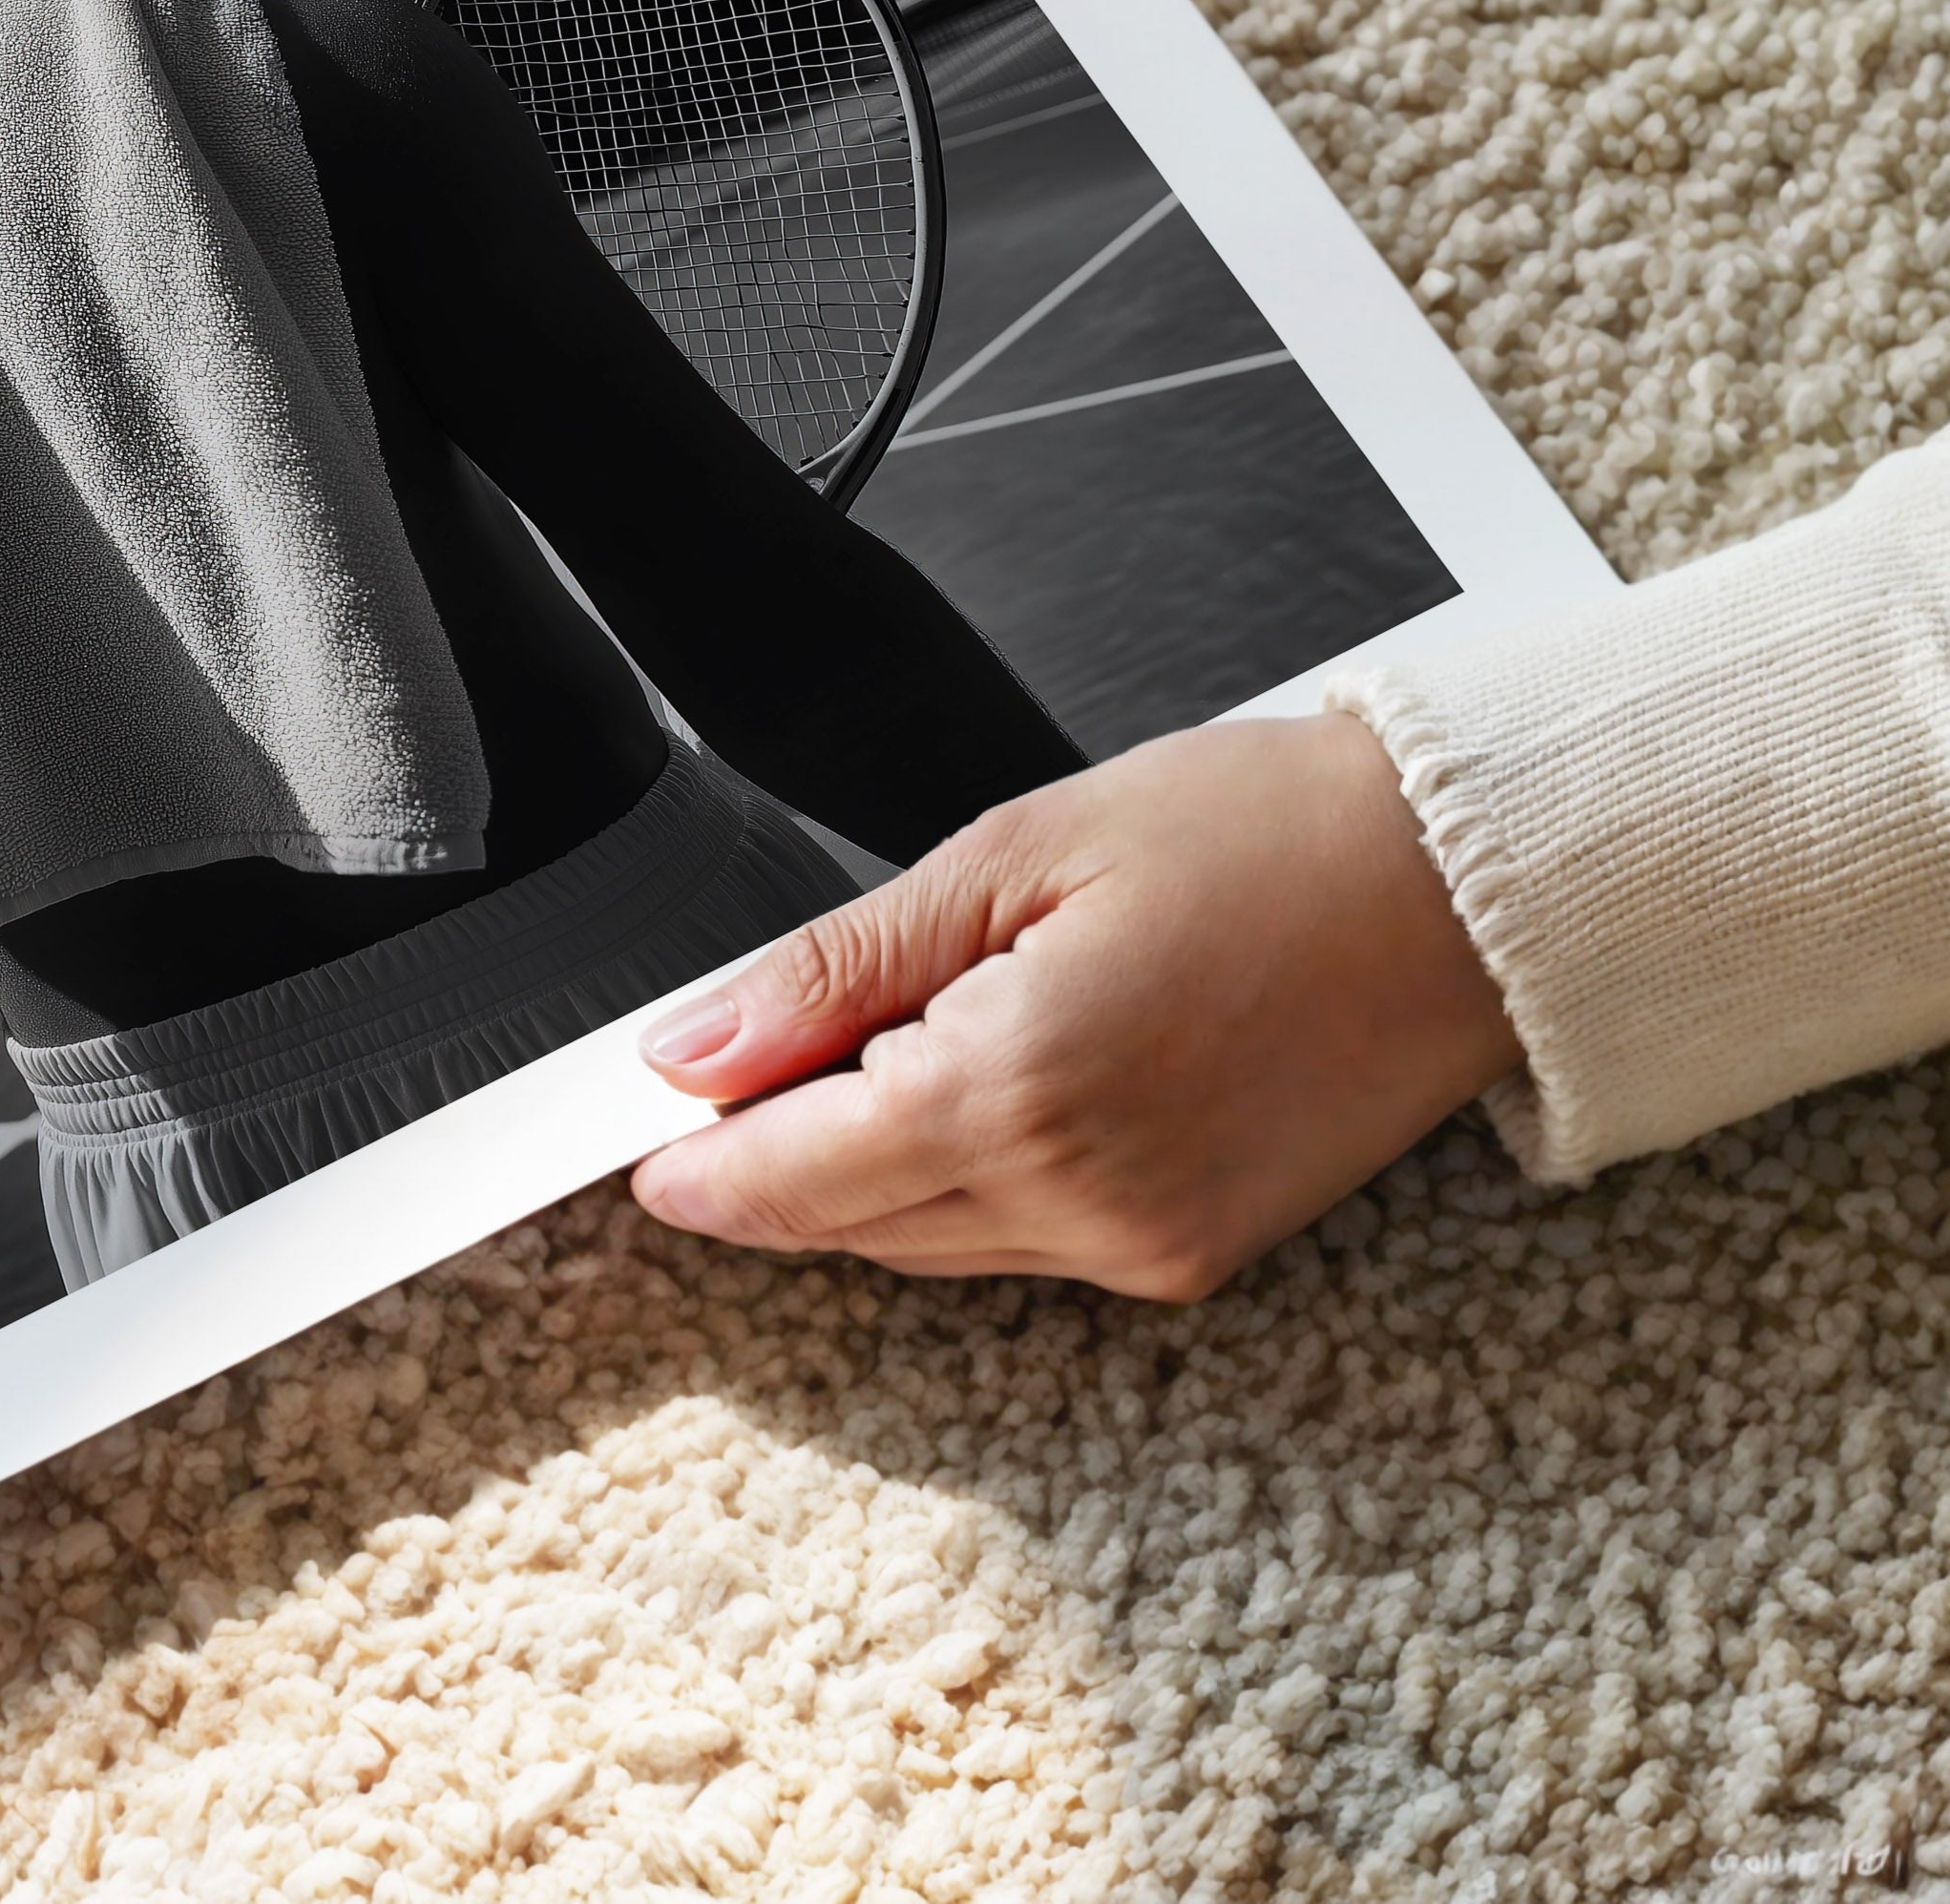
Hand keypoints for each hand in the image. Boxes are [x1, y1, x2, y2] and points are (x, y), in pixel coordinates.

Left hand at [627, 714, 1521, 1299]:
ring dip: (862, 1172)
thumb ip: (836, 970)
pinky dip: (958, 1184)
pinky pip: (1020, 1246)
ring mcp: (1148, 1247)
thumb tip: (695, 1044)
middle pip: (852, 1221)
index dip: (702, 1163)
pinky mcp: (1195, 1259)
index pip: (795, 1174)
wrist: (1460, 890)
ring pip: (928, 1243)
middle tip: (719, 1079)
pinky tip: (956, 1090)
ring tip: (843, 1062)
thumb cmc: (1260, 836)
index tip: (636, 1146)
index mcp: (1022, 1091)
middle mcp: (1085, 1201)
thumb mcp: (1009, 856)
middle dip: (771, 1160)